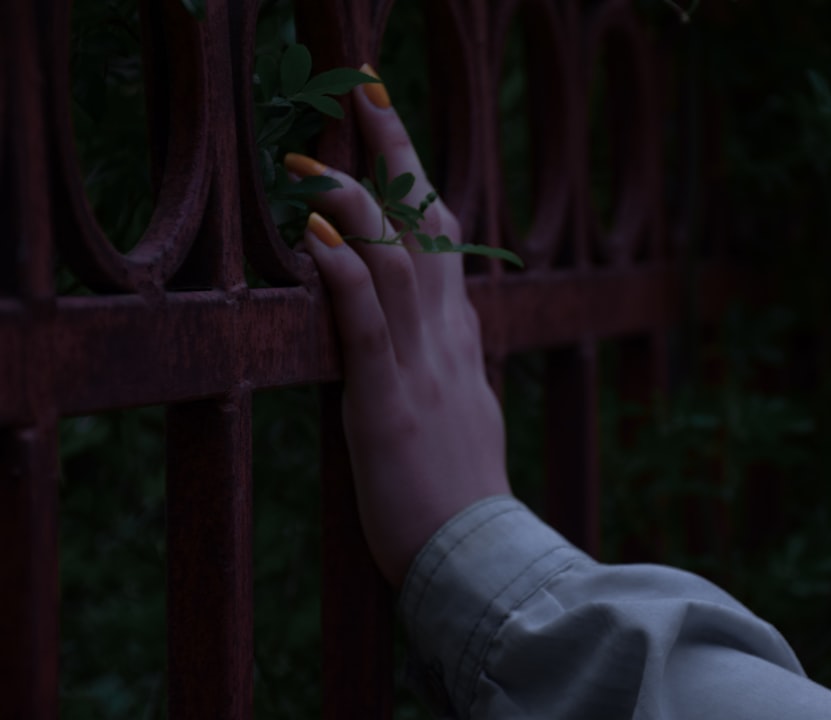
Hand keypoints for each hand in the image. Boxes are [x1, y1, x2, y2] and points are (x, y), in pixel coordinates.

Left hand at [294, 67, 510, 587]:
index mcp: (462, 342)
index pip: (444, 245)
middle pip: (428, 229)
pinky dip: (344, 274)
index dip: (417, 184)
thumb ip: (454, 364)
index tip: (393, 136)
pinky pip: (367, 327)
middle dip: (397, 155)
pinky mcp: (389, 405)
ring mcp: (421, 368)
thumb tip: (449, 333)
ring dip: (360, 198)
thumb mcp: (469, 413)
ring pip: (397, 262)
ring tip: (319, 148)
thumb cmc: (463, 494)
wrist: (478, 555)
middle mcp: (447, 340)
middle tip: (369, 94)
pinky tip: (317, 232)